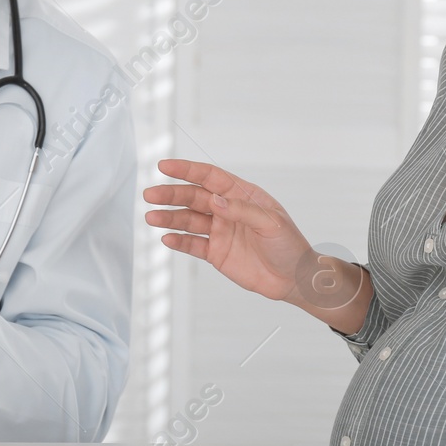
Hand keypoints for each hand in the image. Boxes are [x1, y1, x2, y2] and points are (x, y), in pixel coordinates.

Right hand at [144, 159, 368, 330]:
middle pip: (193, 197)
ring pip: (189, 220)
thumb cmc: (290, 246)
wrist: (295, 279)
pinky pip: (193, 245)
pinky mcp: (216, 253)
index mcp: (242, 195)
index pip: (210, 177)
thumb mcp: (271, 223)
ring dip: (169, 218)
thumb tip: (213, 199)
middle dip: (171, 194)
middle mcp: (227, 210)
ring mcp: (220, 231)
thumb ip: (242, 210)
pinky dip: (179, 241)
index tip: (165, 166)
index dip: (187, 170)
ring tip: (151, 217)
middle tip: (150, 194)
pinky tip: (166, 238)